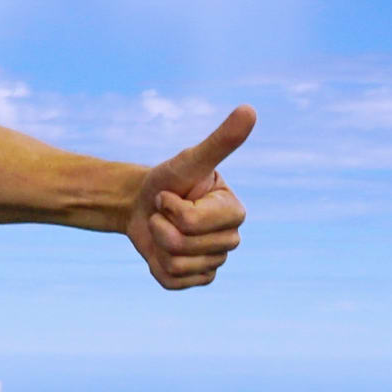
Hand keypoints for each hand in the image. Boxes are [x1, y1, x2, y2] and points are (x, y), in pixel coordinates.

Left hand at [128, 105, 251, 290]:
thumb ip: (221, 140)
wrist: (142, 203)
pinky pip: (171, 282)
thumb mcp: (190, 159)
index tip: (171, 195)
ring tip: (163, 228)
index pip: (193, 223)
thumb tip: (249, 109)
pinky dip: (156, 266)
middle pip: (183, 247)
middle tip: (164, 212)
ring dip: (157, 245)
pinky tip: (161, 251)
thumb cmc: (168, 178)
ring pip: (176, 266)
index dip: (171, 208)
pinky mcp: (196, 280)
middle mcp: (230, 239)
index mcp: (235, 212)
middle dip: (161, 226)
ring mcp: (215, 262)